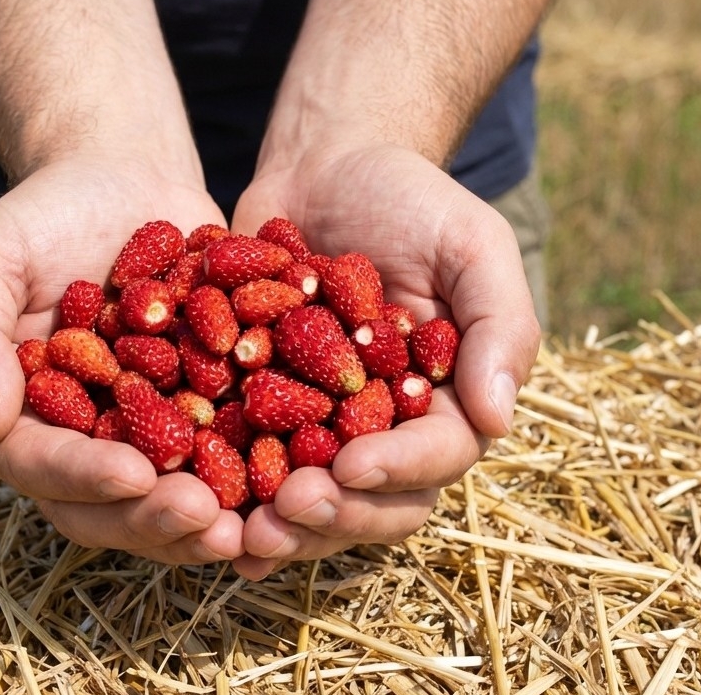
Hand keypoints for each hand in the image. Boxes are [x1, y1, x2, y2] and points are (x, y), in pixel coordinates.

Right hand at [0, 155, 245, 563]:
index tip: (133, 475)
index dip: (83, 478)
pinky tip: (299, 472)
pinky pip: (229, 452)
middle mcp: (83, 438)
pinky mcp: (204, 410)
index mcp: (23, 416)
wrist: (122, 180)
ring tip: (252, 524)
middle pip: (110, 503)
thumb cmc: (43, 215)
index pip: (41, 466)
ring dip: (210, 517)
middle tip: (207, 519)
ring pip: (172, 494)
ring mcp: (145, 430)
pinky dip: (258, 471)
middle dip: (155, 517)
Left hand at [229, 144, 541, 578]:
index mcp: (446, 399)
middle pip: (373, 497)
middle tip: (287, 509)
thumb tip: (498, 418)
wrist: (323, 168)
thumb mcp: (470, 243)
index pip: (437, 454)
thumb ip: (500, 324)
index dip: (398, 469)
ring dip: (281, 524)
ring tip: (242, 533)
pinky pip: (249, 465)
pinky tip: (199, 512)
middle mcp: (388, 426)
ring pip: (312, 499)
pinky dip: (229, 495)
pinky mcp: (264, 411)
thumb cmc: (408, 199)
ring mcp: (322, 424)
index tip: (350, 465)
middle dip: (334, 512)